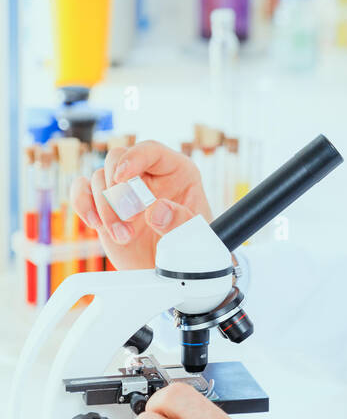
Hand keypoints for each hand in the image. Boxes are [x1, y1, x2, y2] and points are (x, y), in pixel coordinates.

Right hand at [70, 139, 211, 270]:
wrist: (167, 268)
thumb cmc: (185, 245)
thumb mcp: (193, 233)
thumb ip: (180, 221)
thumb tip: (156, 211)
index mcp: (175, 170)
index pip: (151, 150)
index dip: (134, 158)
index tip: (122, 177)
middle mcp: (146, 173)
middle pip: (117, 158)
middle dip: (117, 189)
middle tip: (130, 217)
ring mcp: (122, 187)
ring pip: (99, 178)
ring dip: (106, 209)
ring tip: (124, 236)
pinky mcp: (102, 204)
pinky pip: (81, 190)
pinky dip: (83, 204)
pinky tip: (95, 224)